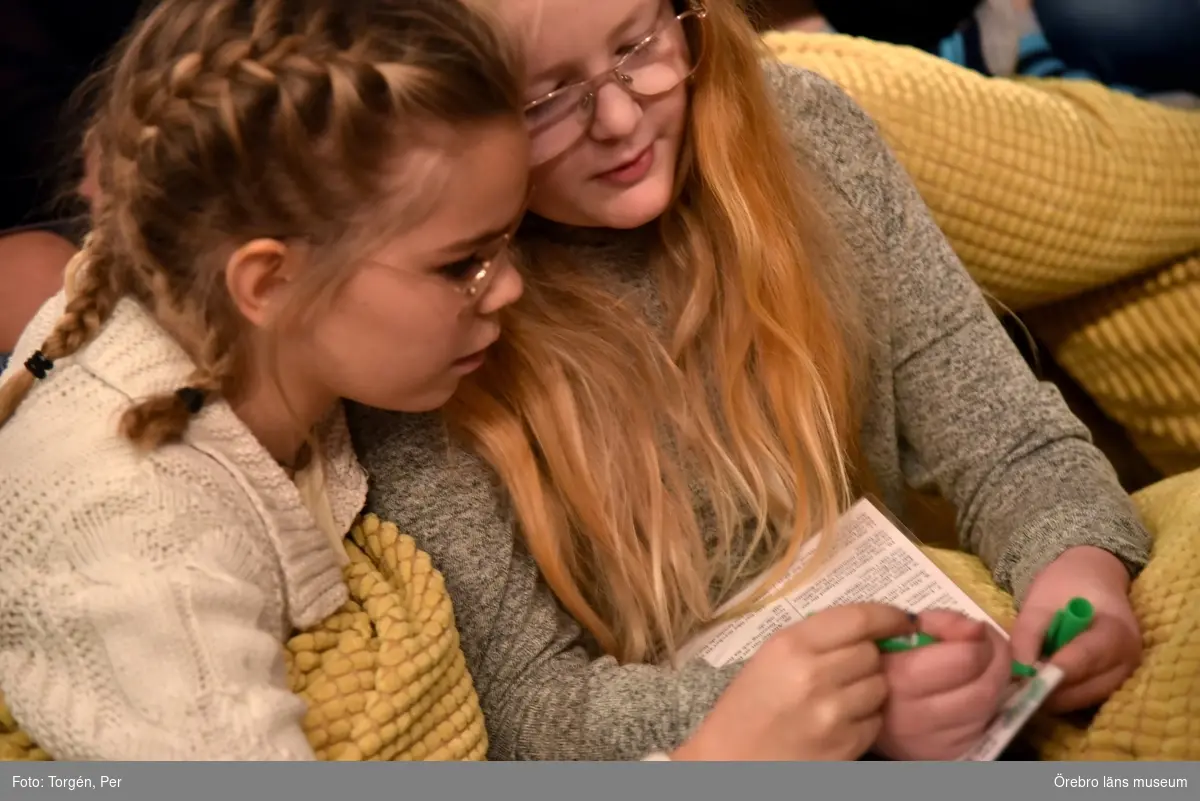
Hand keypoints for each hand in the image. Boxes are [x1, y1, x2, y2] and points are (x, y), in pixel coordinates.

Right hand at [673, 603, 913, 760]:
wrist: (730, 763)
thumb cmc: (745, 709)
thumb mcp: (769, 659)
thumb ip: (812, 640)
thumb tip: (867, 629)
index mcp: (790, 645)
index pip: (858, 618)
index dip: (887, 616)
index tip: (899, 619)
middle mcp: (814, 674)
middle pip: (872, 653)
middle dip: (868, 659)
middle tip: (849, 669)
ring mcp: (832, 712)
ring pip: (880, 687)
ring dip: (869, 690)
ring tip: (842, 698)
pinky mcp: (845, 745)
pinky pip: (876, 722)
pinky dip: (865, 721)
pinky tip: (840, 724)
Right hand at [874, 610, 1010, 759]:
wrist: (860, 709)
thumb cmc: (880, 661)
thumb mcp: (900, 631)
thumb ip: (939, 622)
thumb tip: (977, 627)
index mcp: (898, 679)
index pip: (965, 660)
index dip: (980, 638)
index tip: (975, 629)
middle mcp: (916, 718)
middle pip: (985, 687)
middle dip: (997, 659)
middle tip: (987, 644)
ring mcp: (934, 742)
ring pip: (989, 708)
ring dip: (995, 680)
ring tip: (981, 665)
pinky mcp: (948, 755)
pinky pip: (983, 725)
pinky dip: (987, 702)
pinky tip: (972, 690)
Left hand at [1011, 546, 1141, 712]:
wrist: (1093, 580)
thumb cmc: (1067, 585)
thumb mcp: (1040, 602)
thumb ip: (1028, 634)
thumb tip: (1018, 673)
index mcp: (1116, 631)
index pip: (1086, 658)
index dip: (1054, 672)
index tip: (1024, 680)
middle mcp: (1128, 660)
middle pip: (1086, 689)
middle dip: (1049, 691)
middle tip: (1015, 686)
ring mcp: (1123, 677)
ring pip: (1083, 700)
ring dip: (1053, 696)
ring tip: (1026, 681)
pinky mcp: (1111, 685)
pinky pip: (1083, 699)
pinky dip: (1060, 695)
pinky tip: (1040, 682)